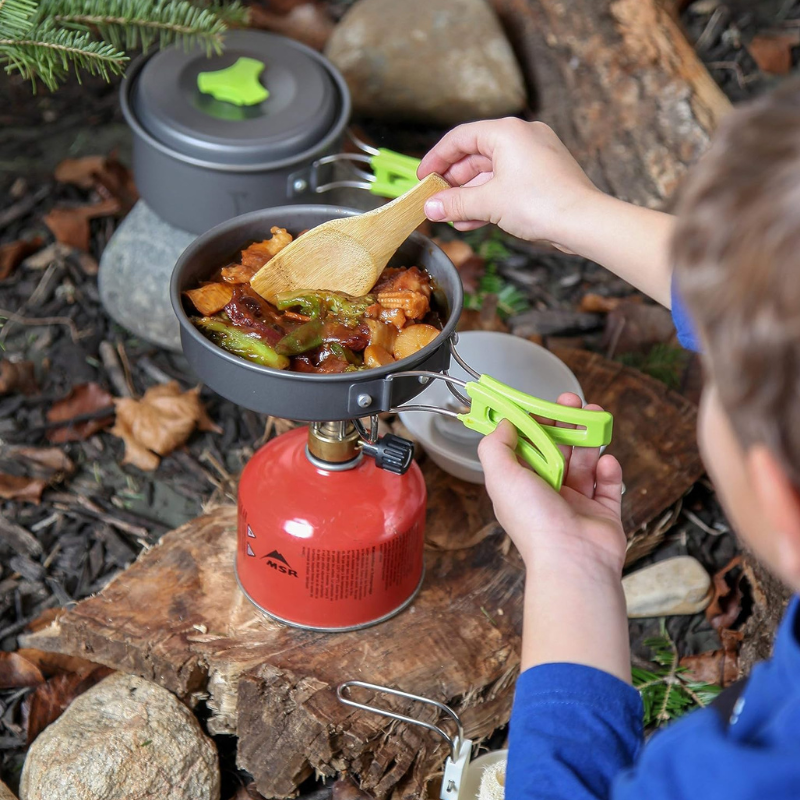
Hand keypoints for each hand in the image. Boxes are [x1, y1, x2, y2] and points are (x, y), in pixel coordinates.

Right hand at [418, 119, 676, 306]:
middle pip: (476, 155)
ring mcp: (536, 156)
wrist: (584, 222)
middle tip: (436, 200)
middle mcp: (522, 137)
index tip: (423, 177)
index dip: (437, 158)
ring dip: (470, 195)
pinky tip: (473, 220)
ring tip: (452, 216)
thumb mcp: (488, 204)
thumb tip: (430, 207)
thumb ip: (454, 204)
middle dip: (454, 181)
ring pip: (492, 172)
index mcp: (506, 132)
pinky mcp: (545, 175)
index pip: (460, 138)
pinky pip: (508, 182)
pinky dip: (489, 198)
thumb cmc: (541, 203)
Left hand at [478, 394, 630, 679]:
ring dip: (588, 438)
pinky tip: (605, 461)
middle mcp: (547, 493)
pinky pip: (608, 484)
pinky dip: (609, 469)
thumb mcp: (501, 476)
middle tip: (573, 401)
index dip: (532, 423)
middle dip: (564, 423)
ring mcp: (577, 503)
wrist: (573, 560)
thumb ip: (496, 446)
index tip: (540, 404)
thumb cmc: (534, 520)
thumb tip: (505, 423)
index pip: (525, 447)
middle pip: (557, 449)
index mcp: (520, 485)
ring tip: (595, 416)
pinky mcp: (603, 512)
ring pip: (584, 461)